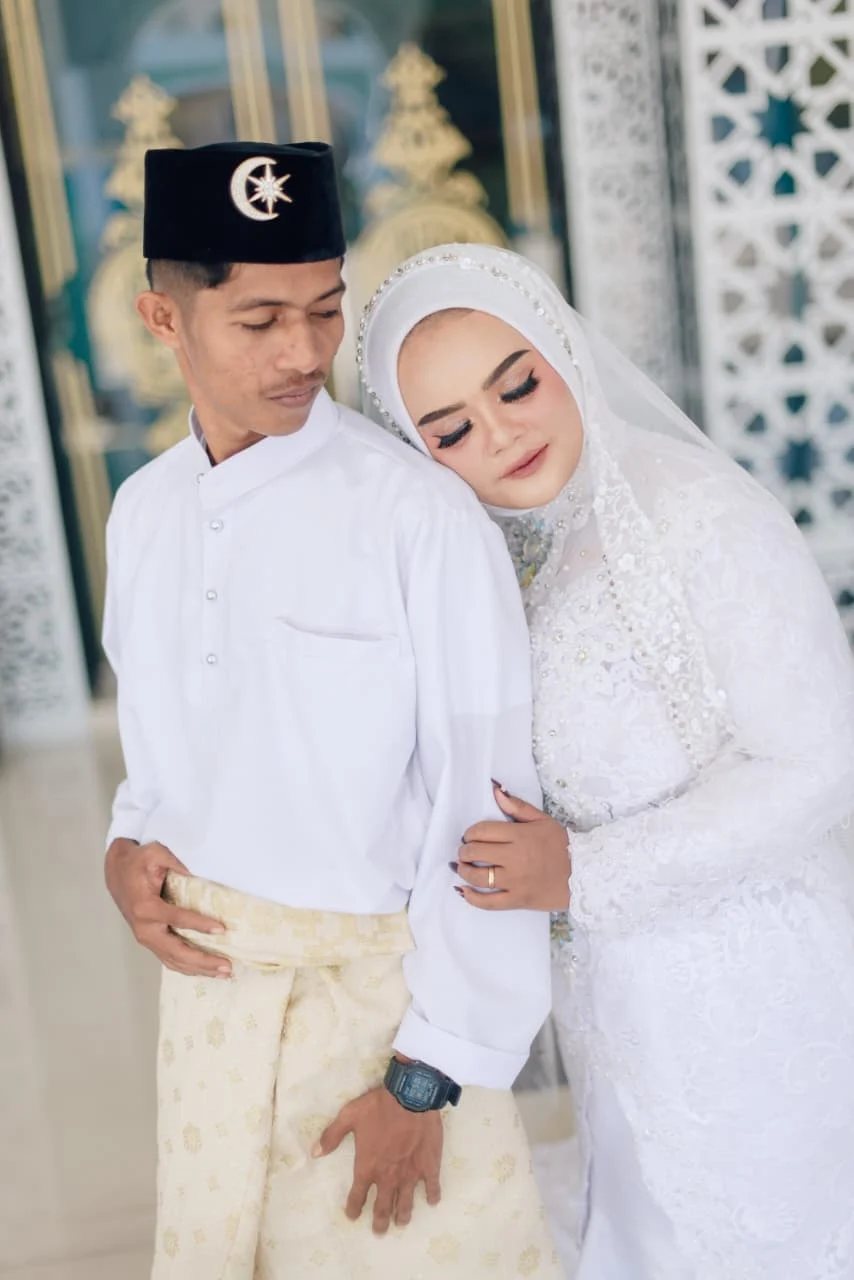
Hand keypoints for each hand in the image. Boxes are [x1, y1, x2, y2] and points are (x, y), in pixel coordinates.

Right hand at [104, 838, 230, 976]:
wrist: (117, 872)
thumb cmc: (138, 862)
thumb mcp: (155, 853)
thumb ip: (176, 861)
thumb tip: (198, 874)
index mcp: (145, 907)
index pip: (176, 919)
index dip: (199, 924)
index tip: (221, 929)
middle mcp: (145, 928)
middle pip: (176, 951)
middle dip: (203, 961)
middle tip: (227, 966)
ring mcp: (147, 938)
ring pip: (174, 960)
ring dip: (199, 969)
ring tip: (224, 973)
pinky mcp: (151, 941)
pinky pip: (170, 959)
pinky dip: (189, 967)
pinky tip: (207, 970)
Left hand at [313, 1086, 442, 1232]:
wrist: (412, 1096)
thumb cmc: (379, 1106)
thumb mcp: (349, 1116)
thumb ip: (332, 1136)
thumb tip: (314, 1153)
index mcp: (368, 1166)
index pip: (358, 1195)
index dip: (354, 1208)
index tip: (353, 1216)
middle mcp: (388, 1177)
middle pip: (383, 1207)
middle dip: (380, 1221)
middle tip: (379, 1232)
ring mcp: (410, 1174)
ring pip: (406, 1203)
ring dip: (403, 1215)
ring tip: (401, 1224)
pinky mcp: (429, 1166)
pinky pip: (432, 1187)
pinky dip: (432, 1196)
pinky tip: (432, 1202)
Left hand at [454, 783, 570, 911]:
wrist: (584, 874)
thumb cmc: (563, 846)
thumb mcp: (543, 820)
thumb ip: (517, 806)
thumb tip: (496, 791)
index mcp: (520, 835)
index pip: (482, 831)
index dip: (470, 833)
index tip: (470, 836)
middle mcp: (515, 858)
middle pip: (476, 853)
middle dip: (465, 851)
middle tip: (466, 851)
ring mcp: (515, 881)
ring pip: (478, 877)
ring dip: (464, 871)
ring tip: (463, 867)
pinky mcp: (518, 900)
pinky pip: (489, 902)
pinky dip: (472, 897)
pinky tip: (464, 890)